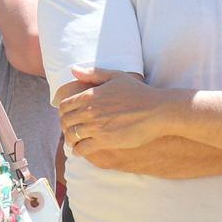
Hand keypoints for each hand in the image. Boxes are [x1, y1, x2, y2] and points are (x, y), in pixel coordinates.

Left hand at [56, 67, 170, 159]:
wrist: (157, 111)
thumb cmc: (139, 92)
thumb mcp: (116, 76)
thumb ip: (93, 73)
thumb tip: (73, 70)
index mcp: (90, 95)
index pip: (64, 106)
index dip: (63, 113)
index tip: (67, 117)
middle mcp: (90, 111)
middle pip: (65, 122)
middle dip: (65, 126)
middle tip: (70, 130)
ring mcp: (96, 127)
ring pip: (71, 136)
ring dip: (70, 140)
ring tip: (73, 142)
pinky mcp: (105, 141)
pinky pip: (82, 148)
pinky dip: (78, 151)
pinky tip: (80, 151)